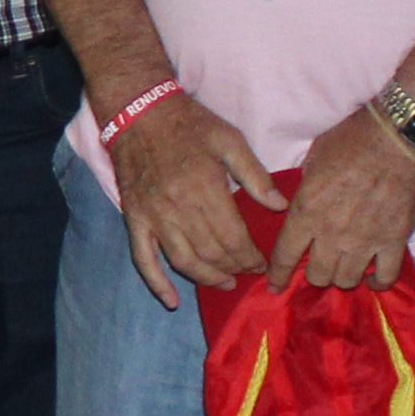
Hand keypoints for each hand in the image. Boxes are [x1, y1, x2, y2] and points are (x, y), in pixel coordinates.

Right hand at [107, 91, 270, 308]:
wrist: (138, 113)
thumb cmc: (189, 124)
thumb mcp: (229, 139)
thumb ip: (255, 174)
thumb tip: (279, 206)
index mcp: (205, 188)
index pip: (233, 238)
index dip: (251, 257)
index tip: (263, 263)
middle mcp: (178, 208)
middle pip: (212, 253)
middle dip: (235, 268)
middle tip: (248, 272)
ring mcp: (154, 217)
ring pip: (184, 262)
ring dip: (207, 279)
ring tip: (225, 283)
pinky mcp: (135, 220)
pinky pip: (144, 259)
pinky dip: (157, 284)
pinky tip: (171, 302)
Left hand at [266, 108, 414, 292]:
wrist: (401, 136)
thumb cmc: (353, 139)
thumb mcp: (314, 159)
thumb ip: (305, 188)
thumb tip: (301, 202)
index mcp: (307, 211)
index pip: (285, 256)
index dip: (278, 275)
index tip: (274, 287)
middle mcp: (333, 233)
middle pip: (317, 275)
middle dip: (313, 274)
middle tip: (318, 265)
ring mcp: (365, 240)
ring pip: (347, 280)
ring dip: (342, 277)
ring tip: (344, 268)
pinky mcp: (395, 241)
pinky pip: (385, 276)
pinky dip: (378, 283)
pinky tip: (372, 280)